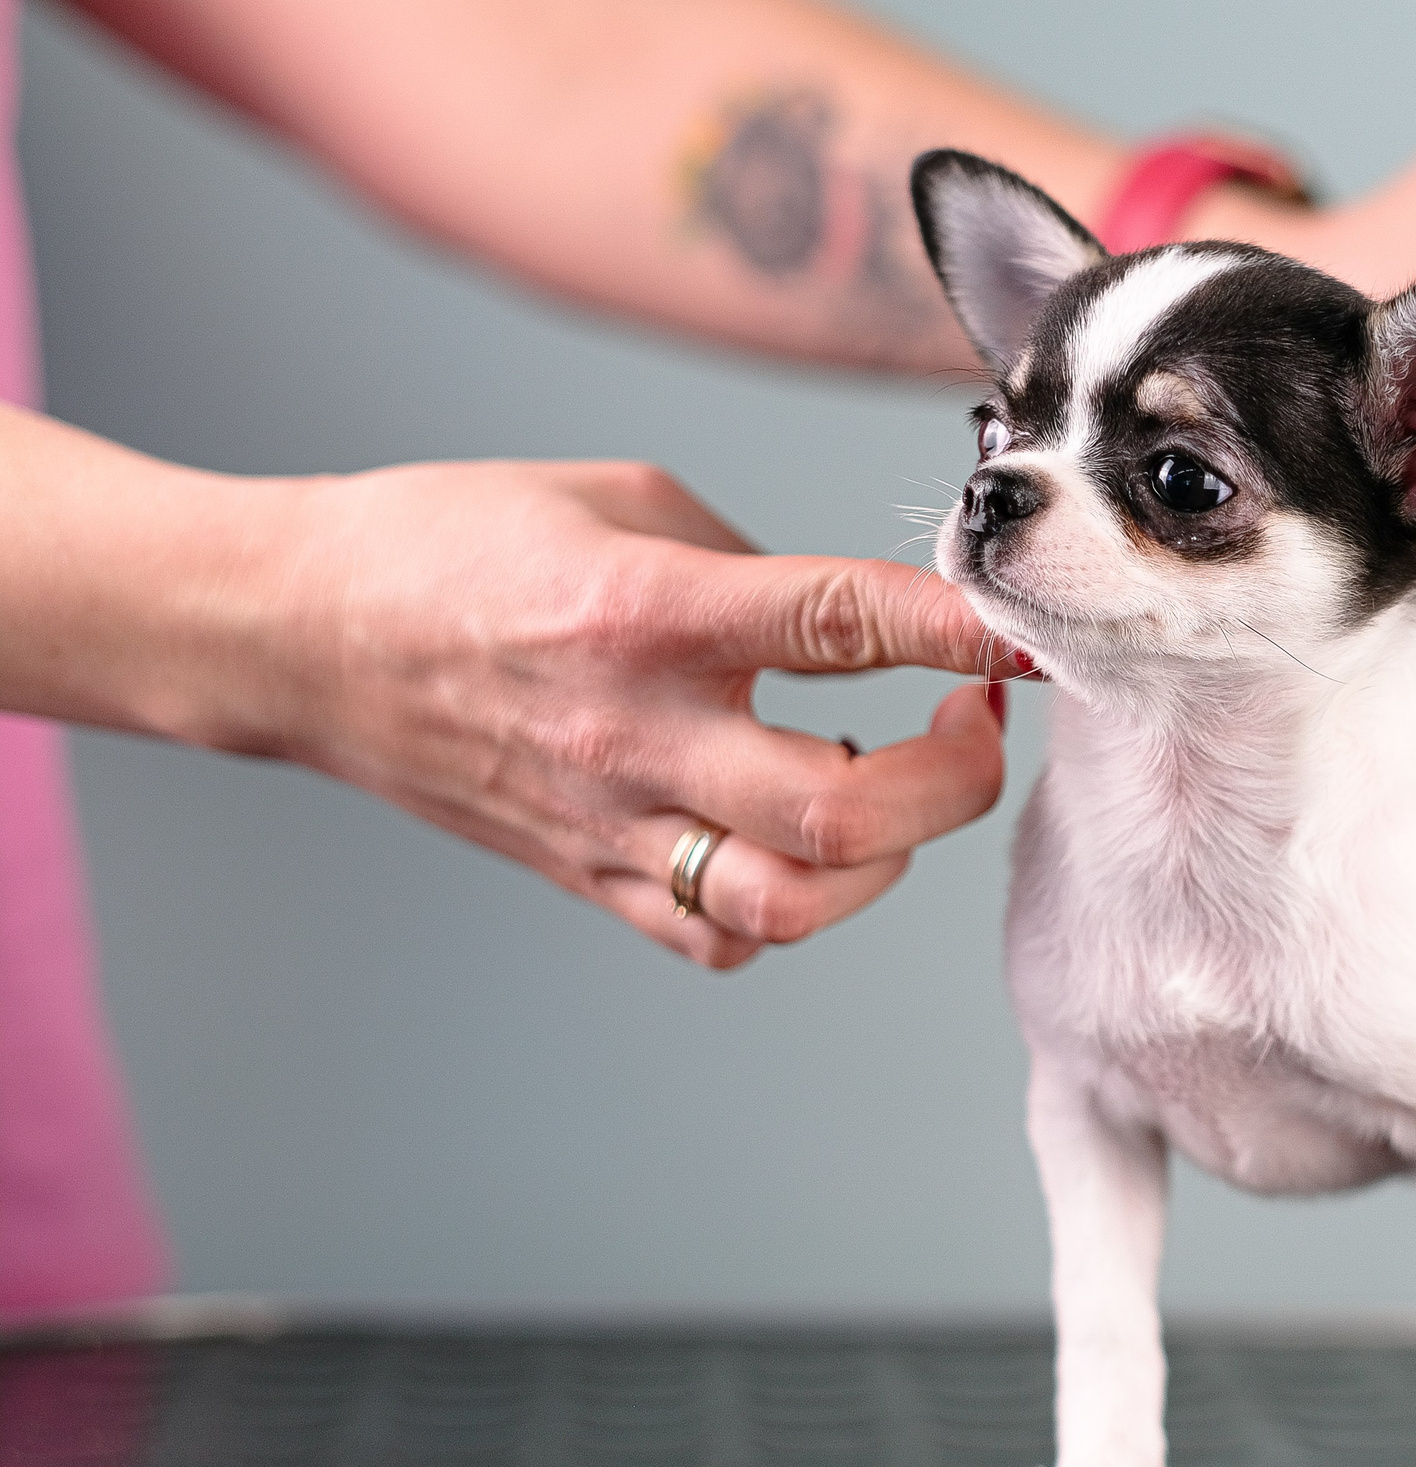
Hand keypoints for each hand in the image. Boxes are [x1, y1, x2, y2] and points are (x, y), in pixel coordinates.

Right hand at [249, 459, 1017, 968]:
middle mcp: (638, 734)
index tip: (1033, 625)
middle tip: (969, 720)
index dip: (964, 627)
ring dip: (883, 856)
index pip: (844, 623)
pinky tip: (797, 841)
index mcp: (648, 611)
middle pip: (843, 815)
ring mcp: (613, 824)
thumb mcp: (619, 499)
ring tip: (892, 789)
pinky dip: (791, 905)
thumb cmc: (451, 547)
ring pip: (794, 905)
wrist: (299, 636)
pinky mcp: (591, 878)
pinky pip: (722, 936)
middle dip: (953, 778)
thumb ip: (752, 565)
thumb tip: (860, 624)